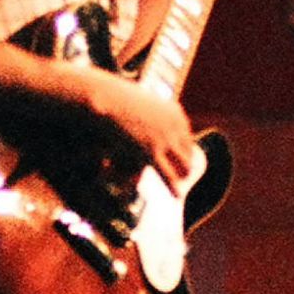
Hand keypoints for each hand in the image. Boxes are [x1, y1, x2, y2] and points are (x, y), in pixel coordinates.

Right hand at [82, 68, 203, 196]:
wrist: (106, 97)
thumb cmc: (116, 99)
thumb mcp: (137, 108)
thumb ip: (146, 120)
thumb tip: (148, 127)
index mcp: (176, 113)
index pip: (187, 138)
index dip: (183, 152)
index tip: (180, 162)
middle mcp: (176, 125)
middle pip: (188, 152)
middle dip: (185, 166)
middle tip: (182, 178)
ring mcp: (166, 138)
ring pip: (184, 166)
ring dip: (179, 178)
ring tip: (178, 190)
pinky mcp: (152, 151)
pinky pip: (168, 174)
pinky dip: (172, 186)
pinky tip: (176, 195)